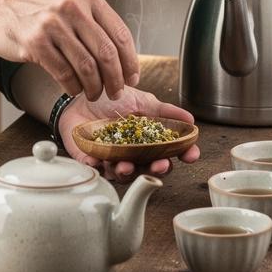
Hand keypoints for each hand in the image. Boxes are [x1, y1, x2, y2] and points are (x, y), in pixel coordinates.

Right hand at [0, 0, 139, 100]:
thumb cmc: (34, 12)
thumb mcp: (69, 4)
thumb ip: (93, 23)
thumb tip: (121, 56)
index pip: (121, 34)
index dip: (130, 62)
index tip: (132, 78)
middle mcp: (72, 7)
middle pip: (107, 53)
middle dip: (115, 80)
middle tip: (115, 92)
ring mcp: (53, 24)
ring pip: (87, 67)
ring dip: (94, 87)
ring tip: (93, 93)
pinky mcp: (35, 42)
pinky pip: (64, 73)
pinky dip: (73, 87)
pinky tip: (73, 89)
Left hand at [58, 88, 200, 181]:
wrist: (80, 97)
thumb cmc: (111, 100)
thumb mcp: (141, 101)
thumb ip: (164, 111)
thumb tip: (190, 119)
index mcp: (148, 141)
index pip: (171, 152)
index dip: (183, 155)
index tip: (191, 155)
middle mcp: (133, 154)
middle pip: (149, 168)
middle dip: (156, 169)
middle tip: (160, 164)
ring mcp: (112, 159)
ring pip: (123, 174)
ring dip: (127, 172)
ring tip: (126, 165)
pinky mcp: (90, 160)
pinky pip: (94, 168)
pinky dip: (97, 167)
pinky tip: (98, 162)